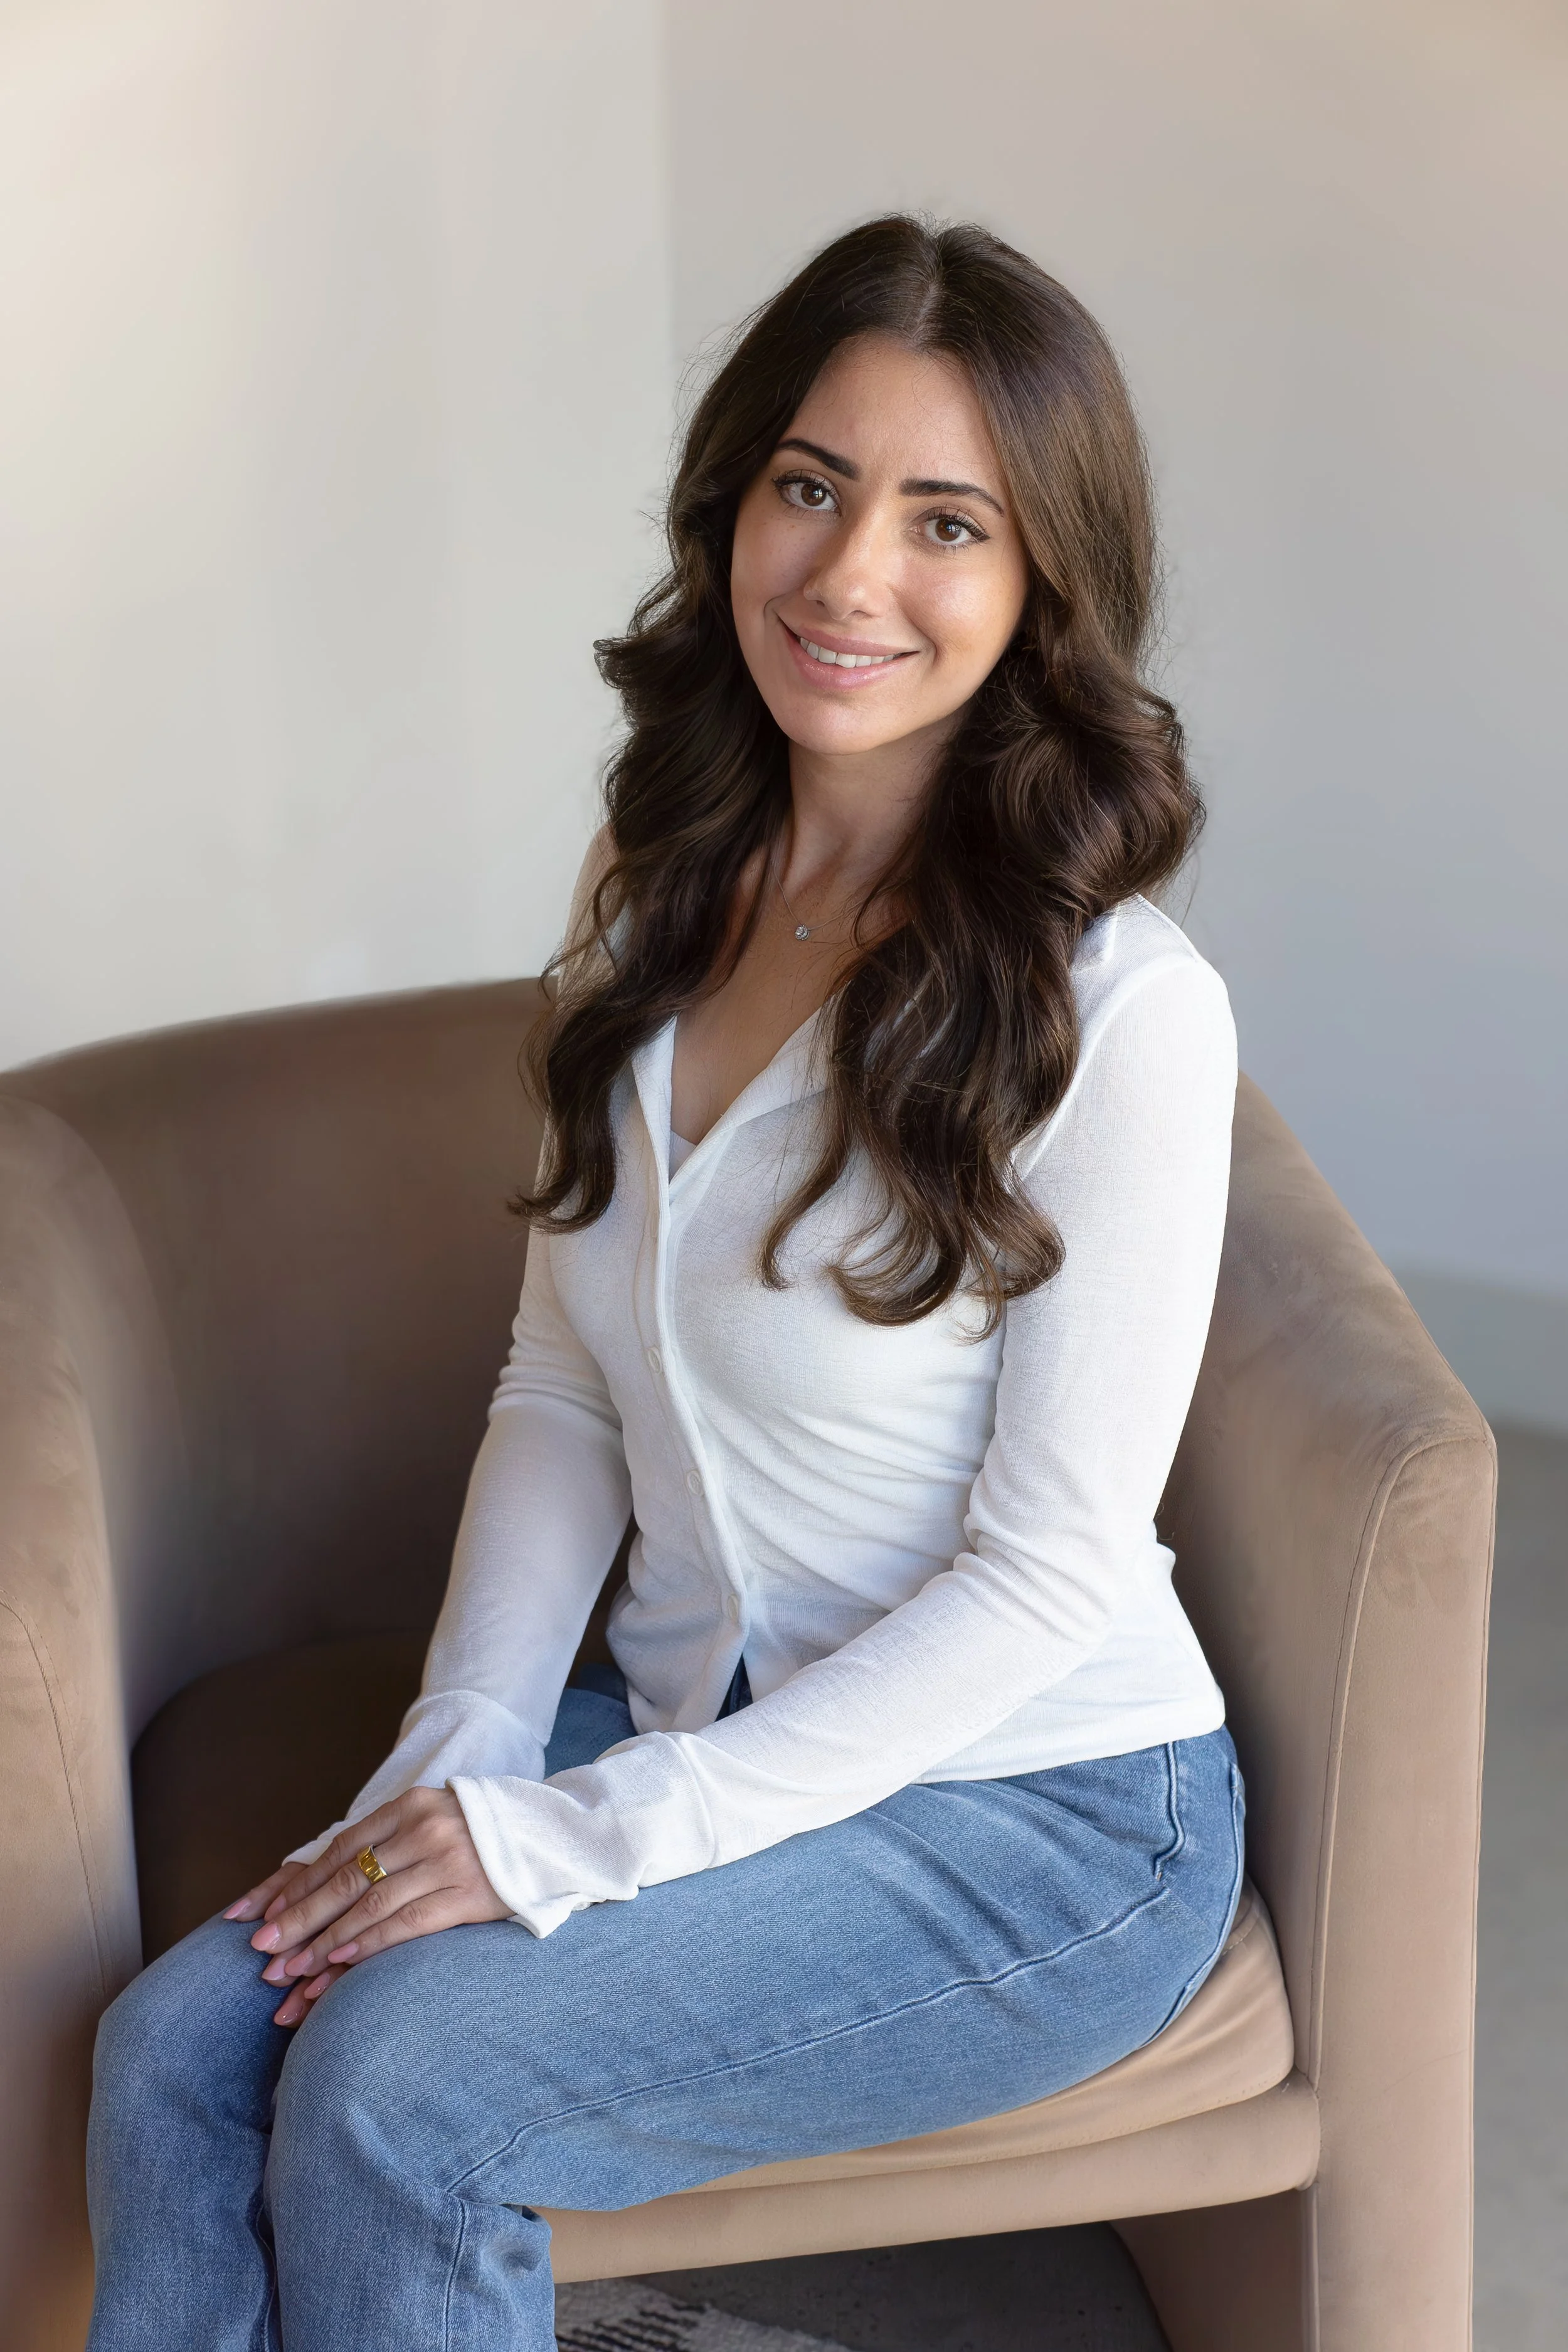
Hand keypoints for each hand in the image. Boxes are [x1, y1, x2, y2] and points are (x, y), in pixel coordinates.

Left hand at [224, 1788, 508, 2026]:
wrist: (546, 1836)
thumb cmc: (477, 1835)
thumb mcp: (428, 1820)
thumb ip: (384, 1843)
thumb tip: (321, 1882)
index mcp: (409, 1806)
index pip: (341, 1849)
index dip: (301, 1884)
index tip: (266, 1914)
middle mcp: (425, 1829)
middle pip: (348, 1878)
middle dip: (300, 1917)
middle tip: (263, 1949)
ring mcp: (448, 1861)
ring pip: (372, 1904)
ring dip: (326, 1941)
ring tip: (292, 1969)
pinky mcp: (469, 1895)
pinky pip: (408, 1923)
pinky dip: (370, 1944)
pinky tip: (341, 1963)